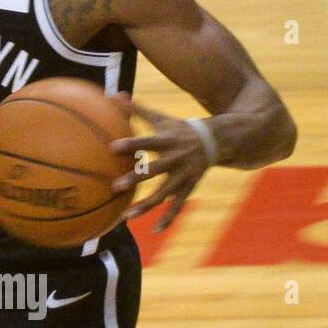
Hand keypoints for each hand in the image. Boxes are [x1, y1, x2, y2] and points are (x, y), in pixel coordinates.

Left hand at [109, 93, 212, 231]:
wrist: (214, 141)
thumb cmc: (179, 129)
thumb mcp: (162, 118)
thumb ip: (138, 110)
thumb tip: (115, 95)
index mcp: (167, 141)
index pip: (147, 142)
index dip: (131, 145)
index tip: (113, 148)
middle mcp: (176, 159)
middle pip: (155, 170)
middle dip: (136, 178)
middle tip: (116, 186)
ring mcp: (183, 176)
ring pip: (163, 194)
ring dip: (146, 206)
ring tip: (126, 216)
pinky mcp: (189, 188)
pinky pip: (177, 206)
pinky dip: (167, 219)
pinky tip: (154, 231)